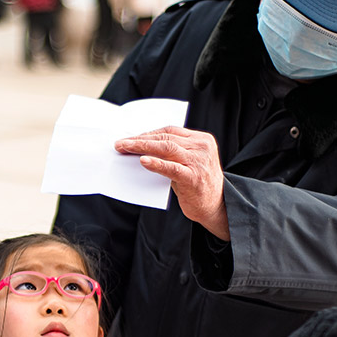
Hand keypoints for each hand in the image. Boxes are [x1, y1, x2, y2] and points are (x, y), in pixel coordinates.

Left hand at [115, 126, 229, 240]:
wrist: (215, 206)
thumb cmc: (196, 184)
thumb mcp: (188, 162)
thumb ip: (172, 153)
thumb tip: (141, 148)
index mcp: (201, 140)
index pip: (170, 131)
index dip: (148, 133)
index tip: (130, 137)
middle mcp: (202, 148)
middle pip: (166, 138)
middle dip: (141, 140)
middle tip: (120, 144)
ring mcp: (199, 162)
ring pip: (167, 148)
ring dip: (142, 147)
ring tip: (125, 149)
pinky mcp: (194, 178)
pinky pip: (172, 168)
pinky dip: (156, 163)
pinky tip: (143, 161)